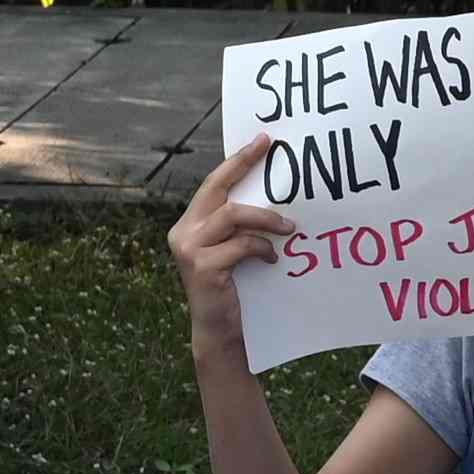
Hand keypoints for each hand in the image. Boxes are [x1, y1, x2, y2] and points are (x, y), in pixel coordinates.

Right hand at [167, 140, 292, 352]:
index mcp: (190, 224)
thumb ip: (241, 226)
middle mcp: (183, 232)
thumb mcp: (234, 250)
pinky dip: (262, 248)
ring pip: (232, 214)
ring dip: (266, 219)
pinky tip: (272, 260)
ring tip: (289, 229)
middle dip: (243, 165)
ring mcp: (190, 249)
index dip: (237, 161)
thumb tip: (276, 196)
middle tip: (271, 149)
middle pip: (216, 189)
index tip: (263, 140)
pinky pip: (241, 245)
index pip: (214, 183)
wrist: (222, 332)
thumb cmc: (235, 289)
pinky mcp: (203, 267)